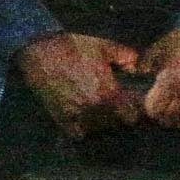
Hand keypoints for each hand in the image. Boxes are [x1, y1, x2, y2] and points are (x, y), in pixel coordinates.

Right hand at [15, 30, 142, 135]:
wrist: (41, 48)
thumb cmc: (74, 46)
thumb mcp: (106, 47)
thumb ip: (127, 57)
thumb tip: (138, 70)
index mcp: (109, 93)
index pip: (131, 116)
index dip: (133, 111)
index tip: (130, 105)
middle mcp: (95, 108)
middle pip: (115, 123)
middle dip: (117, 116)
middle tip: (114, 106)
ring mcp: (77, 115)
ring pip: (97, 129)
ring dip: (101, 122)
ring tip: (98, 110)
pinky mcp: (60, 117)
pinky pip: (77, 133)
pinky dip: (82, 128)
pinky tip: (82, 118)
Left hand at [137, 30, 179, 130]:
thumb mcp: (160, 47)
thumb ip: (146, 62)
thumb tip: (138, 74)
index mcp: (170, 79)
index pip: (155, 109)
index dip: (151, 109)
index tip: (152, 104)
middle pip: (169, 119)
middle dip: (163, 117)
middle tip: (164, 110)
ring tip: (179, 114)